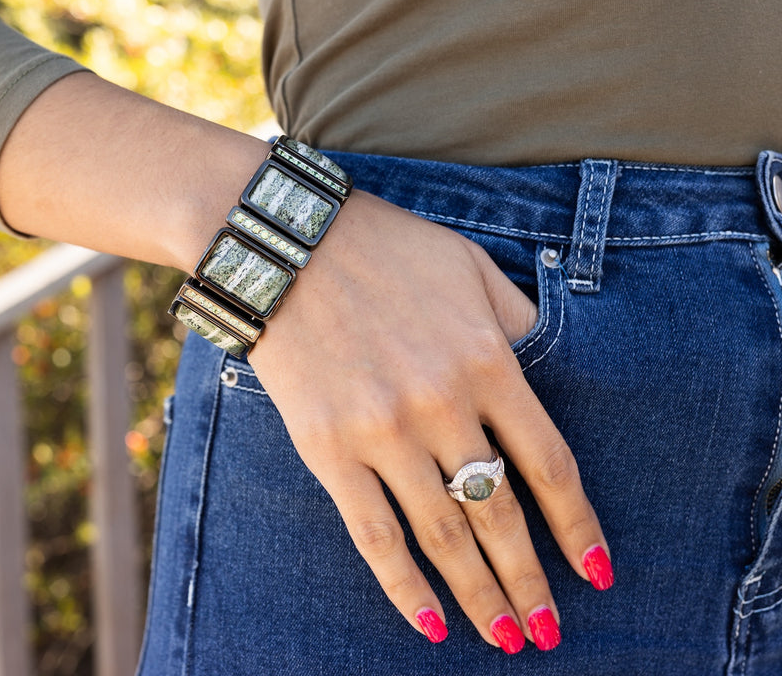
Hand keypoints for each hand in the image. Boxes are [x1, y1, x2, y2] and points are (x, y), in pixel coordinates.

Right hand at [246, 190, 609, 651]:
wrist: (283, 243)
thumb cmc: (381, 248)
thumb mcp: (469, 265)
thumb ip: (517, 319)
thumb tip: (545, 368)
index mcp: (488, 360)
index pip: (549, 465)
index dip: (577, 527)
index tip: (596, 571)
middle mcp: (443, 405)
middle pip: (501, 515)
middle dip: (530, 582)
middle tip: (548, 632)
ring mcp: (384, 432)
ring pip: (444, 535)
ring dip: (480, 596)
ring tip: (504, 639)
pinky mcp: (328, 449)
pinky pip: (373, 534)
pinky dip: (404, 586)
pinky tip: (431, 623)